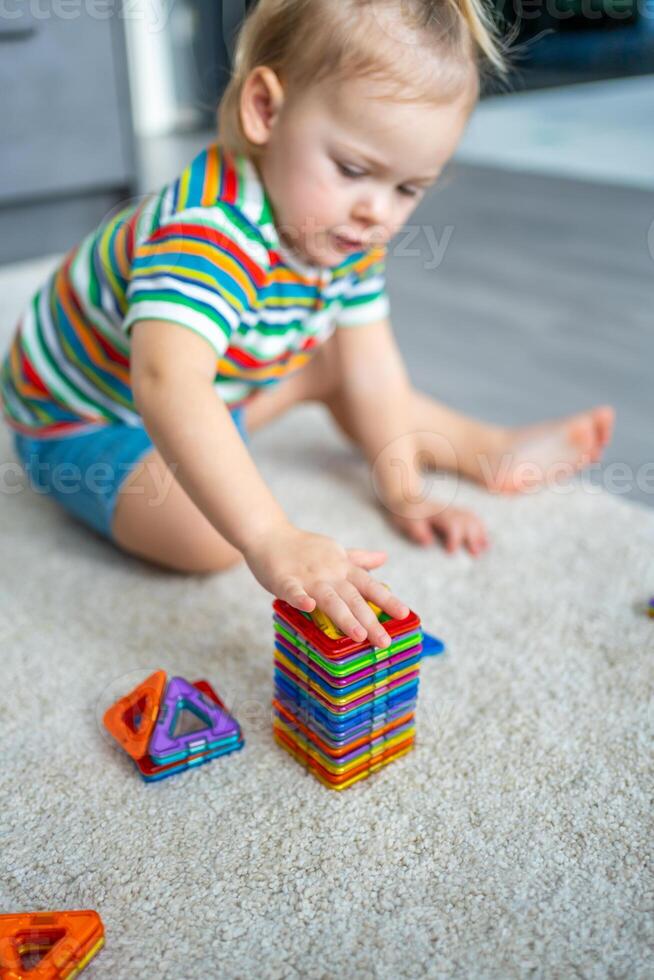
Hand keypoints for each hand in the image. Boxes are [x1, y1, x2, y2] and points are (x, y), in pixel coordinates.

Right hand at [242, 520, 409, 647]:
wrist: (270, 534)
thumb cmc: (303, 547)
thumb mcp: (335, 550)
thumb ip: (359, 558)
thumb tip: (384, 558)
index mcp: (342, 568)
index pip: (369, 585)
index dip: (387, 599)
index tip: (404, 614)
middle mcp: (329, 574)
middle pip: (353, 598)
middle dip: (370, 620)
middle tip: (384, 642)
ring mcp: (307, 577)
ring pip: (329, 598)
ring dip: (344, 616)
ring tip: (358, 635)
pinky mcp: (284, 579)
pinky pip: (293, 590)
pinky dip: (300, 598)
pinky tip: (308, 607)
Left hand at [388, 500, 488, 555]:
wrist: (406, 500)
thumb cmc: (406, 515)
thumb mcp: (406, 522)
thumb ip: (416, 531)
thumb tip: (428, 542)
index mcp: (437, 514)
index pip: (452, 524)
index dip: (454, 538)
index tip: (451, 553)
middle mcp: (448, 510)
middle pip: (466, 521)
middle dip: (473, 537)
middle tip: (475, 554)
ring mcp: (454, 510)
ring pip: (472, 519)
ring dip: (479, 533)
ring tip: (484, 548)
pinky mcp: (456, 513)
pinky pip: (473, 518)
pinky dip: (481, 529)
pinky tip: (485, 542)